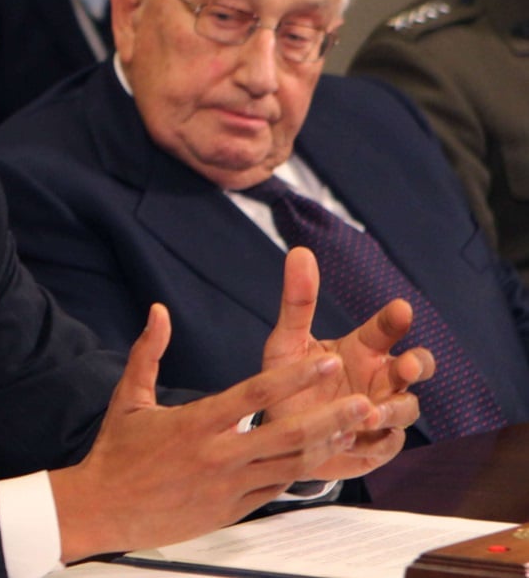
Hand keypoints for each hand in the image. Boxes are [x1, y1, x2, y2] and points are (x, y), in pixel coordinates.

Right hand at [50, 302, 377, 562]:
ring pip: (290, 465)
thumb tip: (158, 310)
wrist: (102, 510)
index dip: (295, 377)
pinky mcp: (231, 510)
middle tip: (366, 402)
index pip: (255, 395)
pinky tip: (323, 456)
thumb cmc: (115, 452)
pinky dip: (301, 472)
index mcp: (195, 423)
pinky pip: (275, 488)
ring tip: (358, 429)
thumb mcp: (126, 398)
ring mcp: (228, 486)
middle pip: (286, 434)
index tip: (326, 362)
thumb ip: (148, 353)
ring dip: (326, 446)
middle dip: (330, 418)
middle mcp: (218, 455)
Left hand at [261, 247, 435, 479]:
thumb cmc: (287, 382)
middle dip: (419, 364)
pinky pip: (388, 444)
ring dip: (393, 409)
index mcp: (361, 348)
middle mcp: (379, 378)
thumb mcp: (286, 342)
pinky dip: (375, 442)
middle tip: (407, 365)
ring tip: (369, 412)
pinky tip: (353, 440)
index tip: (400, 309)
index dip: (395, 319)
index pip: (386, 328)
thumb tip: (299, 252)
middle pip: (417, 367)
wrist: (277, 434)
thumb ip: (297, 302)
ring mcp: (381, 412)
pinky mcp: (375, 445)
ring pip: (407, 408)